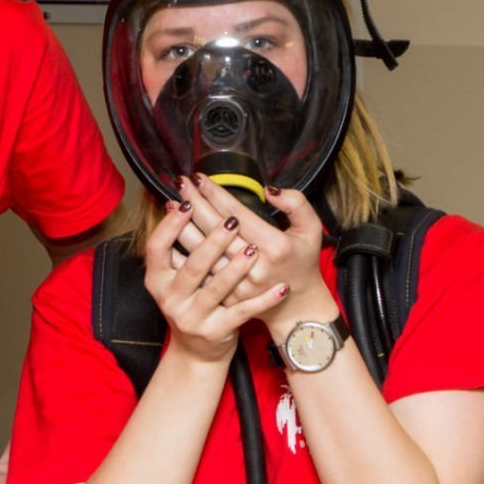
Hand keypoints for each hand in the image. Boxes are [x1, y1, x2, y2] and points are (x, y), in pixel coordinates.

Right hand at [144, 188, 281, 363]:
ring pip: (217, 288)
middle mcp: (170, 298)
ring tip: (253, 250)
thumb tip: (179, 203)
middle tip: (231, 221)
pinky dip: (264, 300)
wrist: (197, 351)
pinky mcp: (216, 331)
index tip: (187, 203)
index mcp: (158, 279)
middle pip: (192, 265)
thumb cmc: (191, 303)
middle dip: (212, 241)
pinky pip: (243, 312)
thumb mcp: (174, 278)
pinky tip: (280, 289)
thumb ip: (177, 246)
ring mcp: (192, 317)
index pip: (156, 247)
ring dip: (236, 268)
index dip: (170, 225)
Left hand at [177, 176, 337, 328]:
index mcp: (274, 247)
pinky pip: (200, 273)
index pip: (236, 214)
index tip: (200, 178)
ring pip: (203, 252)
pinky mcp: (227, 297)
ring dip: (183, 226)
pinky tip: (173, 237)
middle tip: (181, 183)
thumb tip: (268, 190)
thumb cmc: (303, 261)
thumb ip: (297, 204)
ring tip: (172, 204)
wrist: (298, 306)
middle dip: (195, 202)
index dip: (215, 194)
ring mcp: (238, 285)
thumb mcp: (311, 230)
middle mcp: (254, 266)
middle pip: (215, 229)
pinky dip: (184, 254)